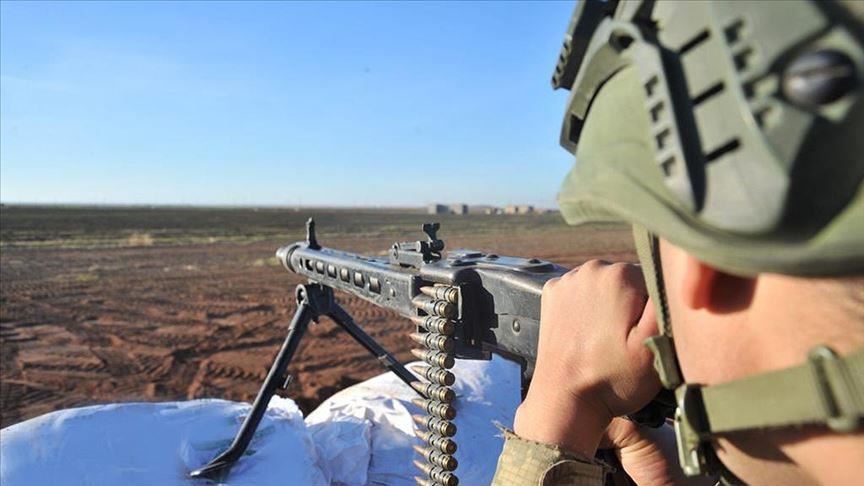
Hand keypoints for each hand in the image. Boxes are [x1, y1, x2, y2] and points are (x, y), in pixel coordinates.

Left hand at [513, 260, 660, 456]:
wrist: (565, 400)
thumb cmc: (614, 378)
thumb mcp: (655, 343)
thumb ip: (666, 302)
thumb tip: (671, 273)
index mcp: (621, 274)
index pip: (656, 279)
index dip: (657, 309)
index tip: (648, 335)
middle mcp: (592, 268)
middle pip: (629, 279)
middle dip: (633, 305)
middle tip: (626, 341)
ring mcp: (567, 280)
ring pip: (605, 285)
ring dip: (610, 305)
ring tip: (607, 339)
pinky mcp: (551, 294)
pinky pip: (580, 291)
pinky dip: (586, 307)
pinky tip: (588, 333)